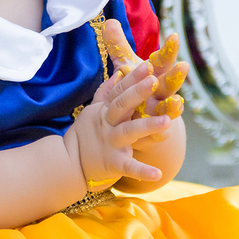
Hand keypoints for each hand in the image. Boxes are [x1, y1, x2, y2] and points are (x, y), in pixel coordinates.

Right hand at [64, 62, 169, 187]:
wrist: (70, 164)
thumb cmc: (86, 135)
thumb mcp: (93, 111)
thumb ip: (105, 93)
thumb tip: (117, 73)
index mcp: (106, 111)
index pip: (119, 91)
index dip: (133, 77)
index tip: (148, 65)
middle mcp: (108, 124)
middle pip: (122, 105)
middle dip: (138, 92)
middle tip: (154, 80)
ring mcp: (111, 143)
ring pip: (129, 132)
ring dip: (148, 126)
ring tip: (168, 121)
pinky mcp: (113, 163)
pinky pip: (128, 167)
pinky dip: (142, 171)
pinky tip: (158, 174)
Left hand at [102, 19, 187, 123]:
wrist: (141, 123)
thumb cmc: (137, 89)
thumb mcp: (127, 68)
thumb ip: (119, 47)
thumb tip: (109, 22)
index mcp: (155, 74)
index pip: (163, 60)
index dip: (168, 49)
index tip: (173, 36)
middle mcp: (161, 93)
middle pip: (170, 83)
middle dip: (176, 75)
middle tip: (183, 66)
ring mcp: (160, 112)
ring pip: (169, 109)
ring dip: (174, 106)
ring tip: (177, 103)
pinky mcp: (156, 132)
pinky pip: (160, 132)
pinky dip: (162, 132)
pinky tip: (165, 130)